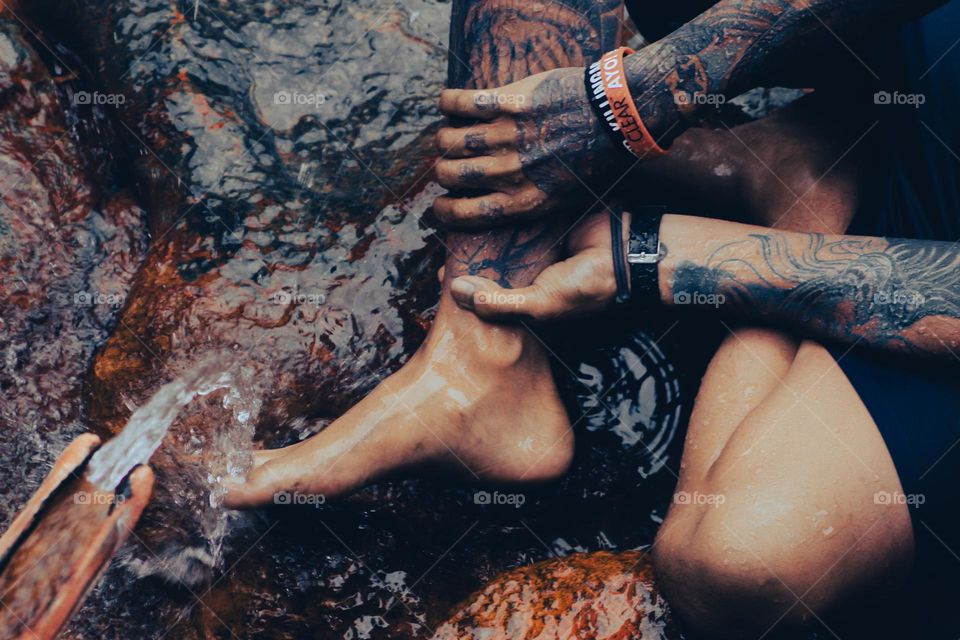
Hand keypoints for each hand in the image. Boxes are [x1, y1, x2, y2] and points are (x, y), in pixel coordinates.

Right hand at [433, 67, 615, 228]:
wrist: (617, 117)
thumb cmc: (595, 161)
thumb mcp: (565, 199)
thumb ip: (529, 204)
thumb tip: (498, 212)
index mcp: (522, 201)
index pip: (463, 212)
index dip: (443, 210)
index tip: (440, 203)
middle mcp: (509, 172)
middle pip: (449, 174)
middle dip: (443, 170)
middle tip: (450, 163)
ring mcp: (507, 135)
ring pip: (450, 140)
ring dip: (445, 138)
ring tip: (451, 135)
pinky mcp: (509, 102)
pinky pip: (460, 103)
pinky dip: (448, 103)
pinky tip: (449, 104)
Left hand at [449, 211, 617, 320]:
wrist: (626, 250)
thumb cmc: (588, 287)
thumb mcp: (541, 304)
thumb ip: (501, 303)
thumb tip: (459, 293)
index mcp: (531, 302)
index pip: (492, 299)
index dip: (469, 293)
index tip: (444, 279)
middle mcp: (532, 277)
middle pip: (493, 270)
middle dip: (471, 263)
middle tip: (446, 252)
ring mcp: (538, 250)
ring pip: (502, 244)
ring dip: (483, 237)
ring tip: (456, 229)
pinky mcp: (544, 225)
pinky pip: (517, 221)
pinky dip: (501, 218)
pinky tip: (479, 210)